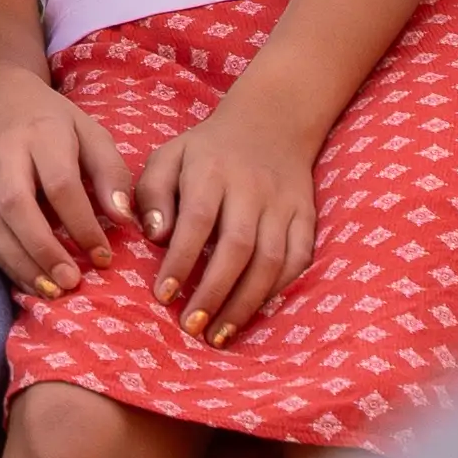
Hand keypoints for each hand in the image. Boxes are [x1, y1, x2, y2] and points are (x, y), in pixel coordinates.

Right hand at [0, 56, 130, 301]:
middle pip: (16, 206)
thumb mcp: (88, 130)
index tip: (103, 256)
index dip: (81, 223)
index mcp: (41, 133)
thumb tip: (124, 220)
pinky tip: (29, 282)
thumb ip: (109, 172)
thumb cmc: (49, 118)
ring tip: (51, 292)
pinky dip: (5, 262)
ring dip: (20, 263)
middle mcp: (5, 155)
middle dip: (43, 249)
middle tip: (72, 282)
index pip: (60, 183)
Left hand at [142, 89, 325, 341]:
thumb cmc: (207, 152)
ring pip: (270, 260)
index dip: (180, 260)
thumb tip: (155, 236)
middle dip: (214, 292)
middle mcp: (251, 188)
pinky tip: (255, 311)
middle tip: (191, 327)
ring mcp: (283, 203)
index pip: (196, 220)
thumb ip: (152, 193)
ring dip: (246, 302)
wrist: (271, 123)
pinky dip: (279, 289)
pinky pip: (298, 259)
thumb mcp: (169, 157)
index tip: (163, 295)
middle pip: (237, 247)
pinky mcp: (306, 216)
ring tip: (219, 334)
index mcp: (211, 171)